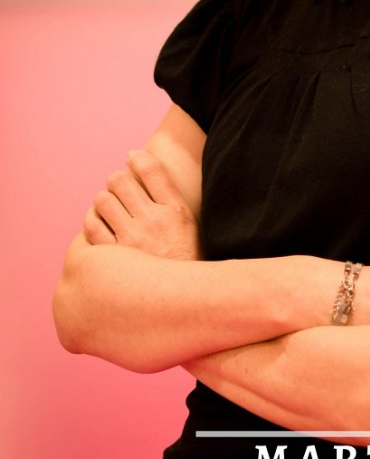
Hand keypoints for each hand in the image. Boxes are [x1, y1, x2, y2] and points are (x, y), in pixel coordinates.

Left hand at [84, 149, 200, 259]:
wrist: (185, 301)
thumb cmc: (186, 258)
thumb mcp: (189, 223)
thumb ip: (170, 197)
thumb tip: (145, 165)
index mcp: (175, 210)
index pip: (150, 167)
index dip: (136, 157)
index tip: (131, 157)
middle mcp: (153, 221)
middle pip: (119, 180)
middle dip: (115, 180)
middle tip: (118, 187)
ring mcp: (131, 240)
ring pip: (101, 201)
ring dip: (102, 200)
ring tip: (109, 208)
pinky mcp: (113, 259)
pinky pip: (90, 227)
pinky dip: (92, 222)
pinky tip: (101, 226)